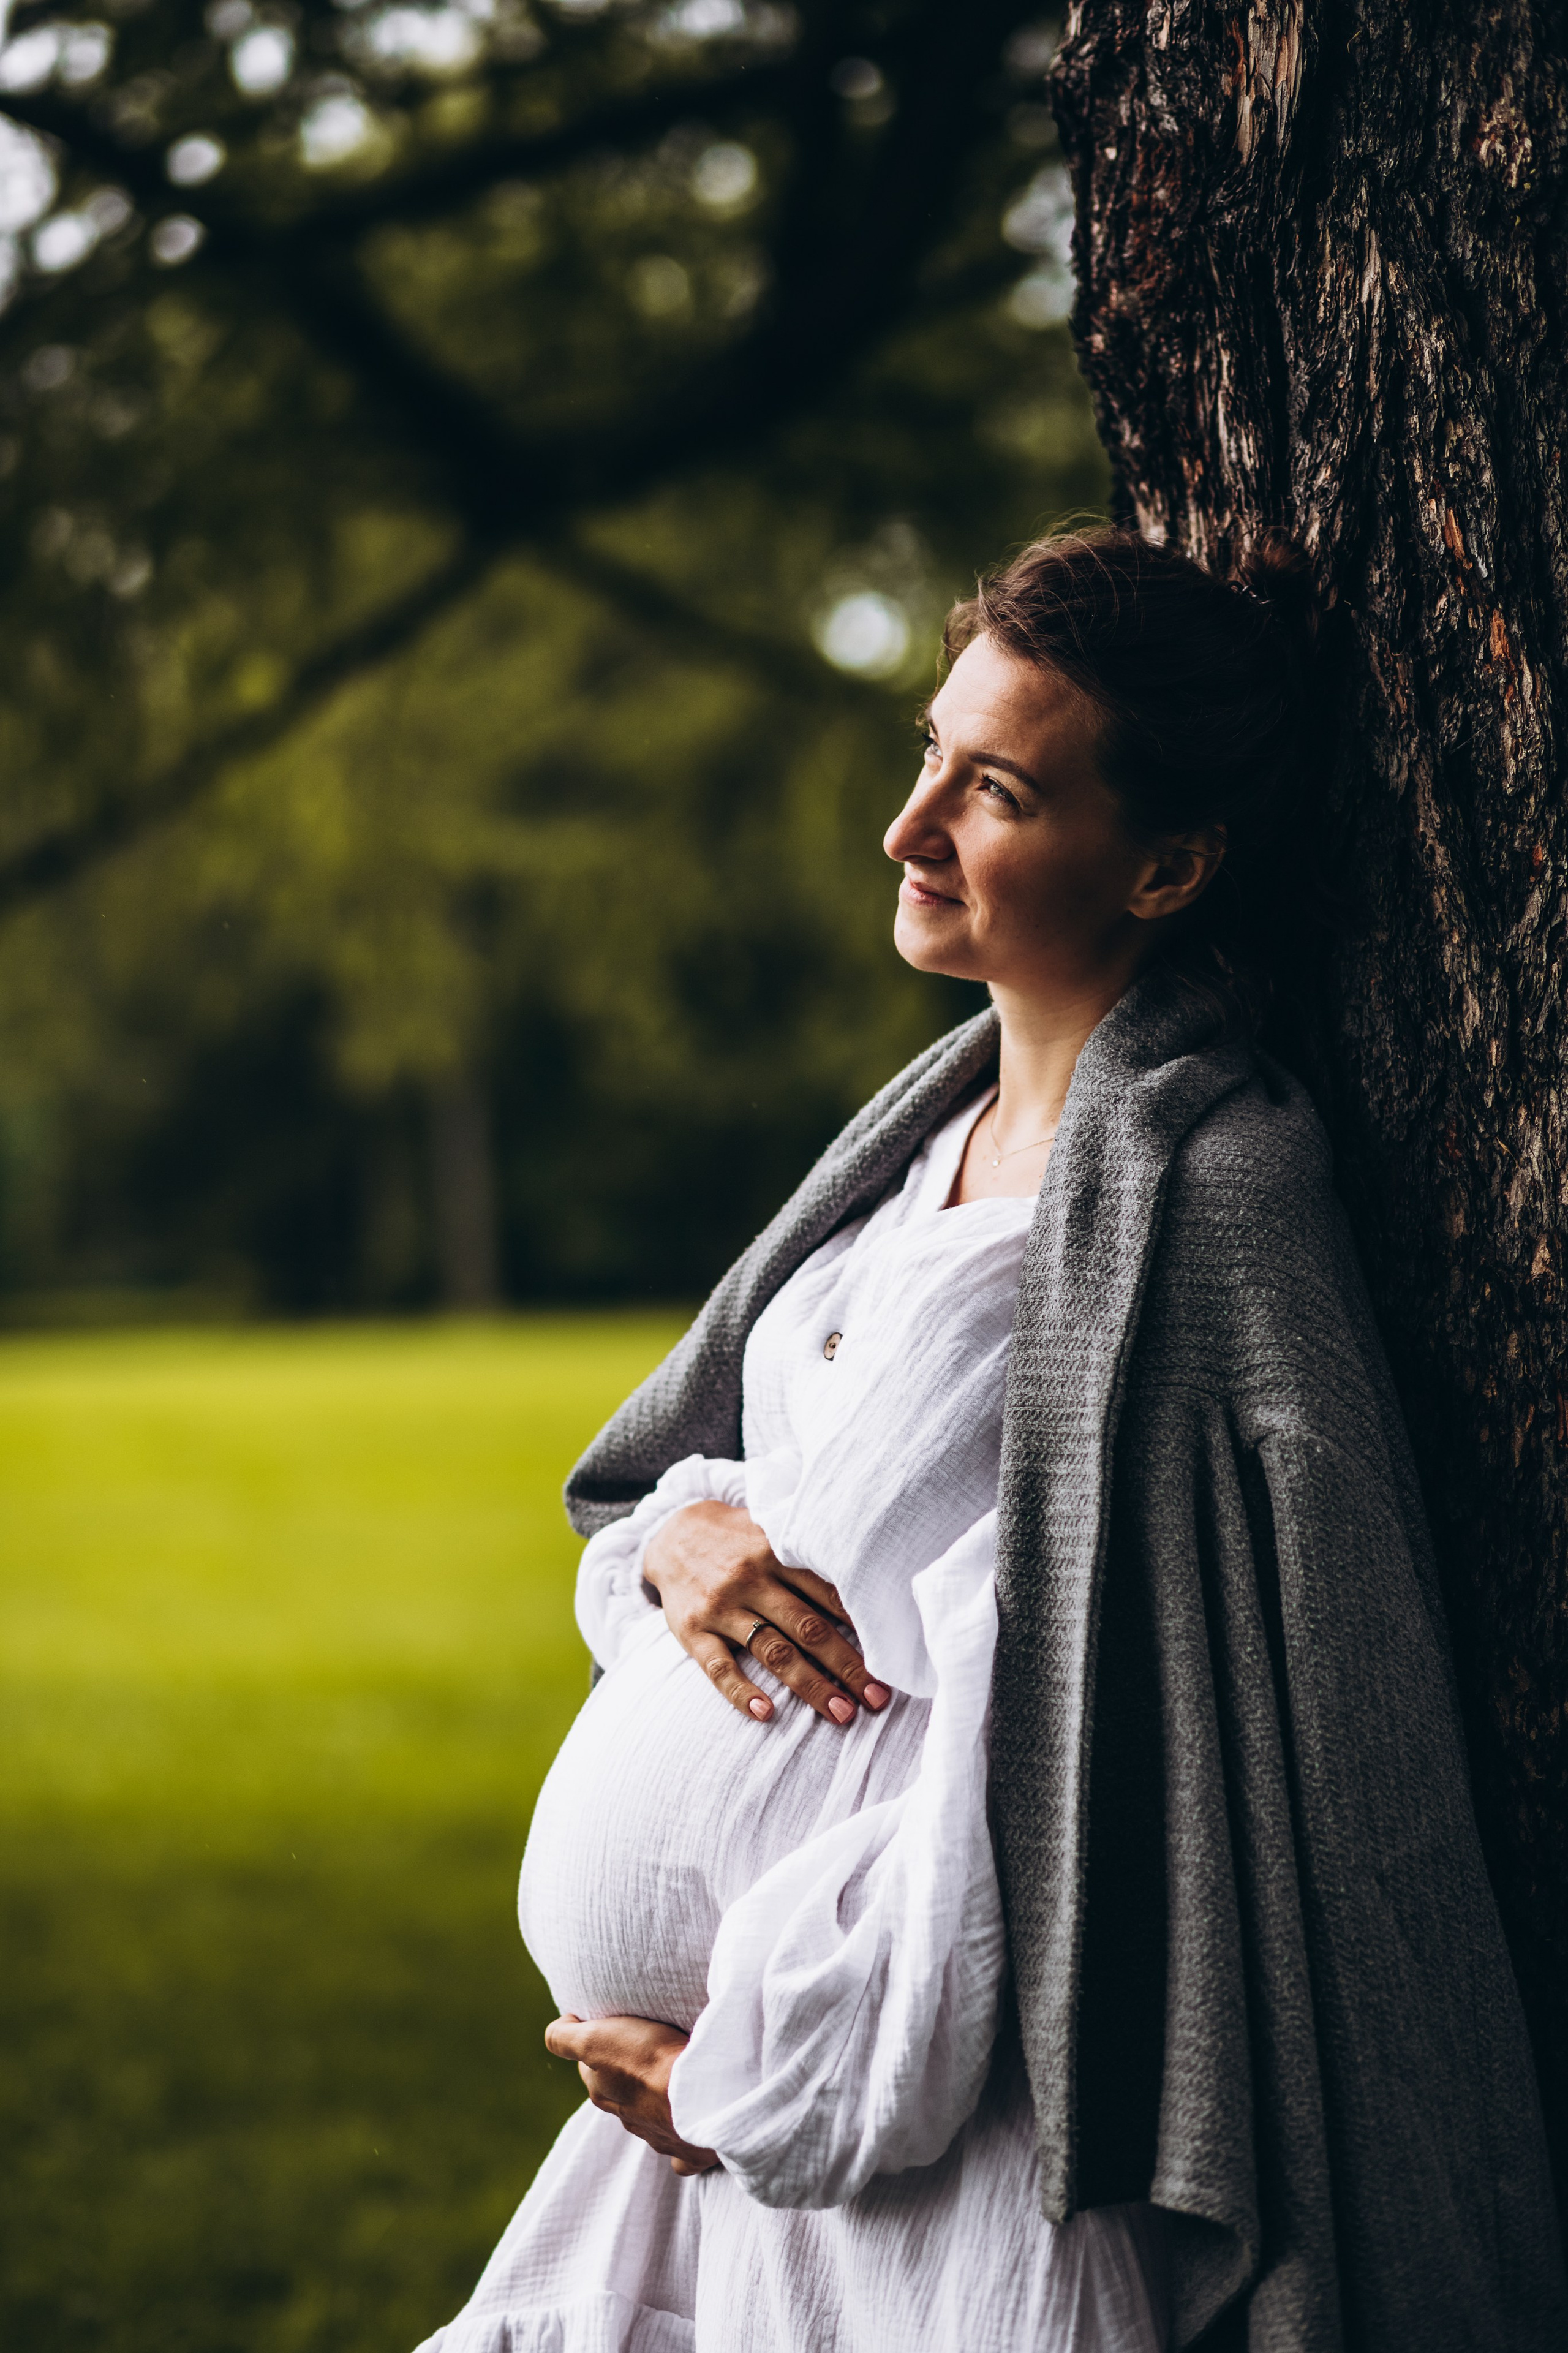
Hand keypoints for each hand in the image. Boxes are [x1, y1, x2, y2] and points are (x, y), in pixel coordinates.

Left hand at [544, 2014, 718, 2174]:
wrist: (698, 2095)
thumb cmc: (648, 2061)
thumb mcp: (593, 2039)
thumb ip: (564, 2037)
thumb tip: (560, 2026)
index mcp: (603, 2095)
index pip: (590, 2070)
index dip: (599, 2047)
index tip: (614, 2031)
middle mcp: (627, 2119)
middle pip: (619, 2094)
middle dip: (624, 2076)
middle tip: (644, 2049)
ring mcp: (659, 2138)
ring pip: (649, 2121)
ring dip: (654, 2103)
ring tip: (671, 2082)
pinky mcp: (689, 2152)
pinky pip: (680, 2155)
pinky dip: (680, 2144)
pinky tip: (688, 2130)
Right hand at [642, 1500, 890, 1726]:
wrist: (672, 1534)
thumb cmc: (738, 1539)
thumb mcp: (772, 1532)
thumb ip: (809, 1556)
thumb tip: (869, 1580)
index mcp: (777, 1554)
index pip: (829, 1594)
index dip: (863, 1627)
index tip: (891, 1658)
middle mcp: (752, 1579)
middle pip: (808, 1628)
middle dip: (847, 1666)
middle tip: (877, 1699)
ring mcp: (721, 1606)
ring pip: (772, 1651)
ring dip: (810, 1685)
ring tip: (841, 1713)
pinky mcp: (693, 1630)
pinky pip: (717, 1666)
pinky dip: (741, 1691)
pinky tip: (766, 1713)